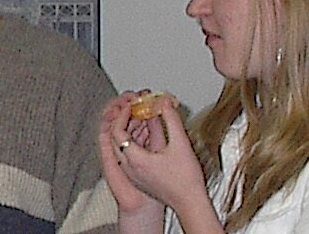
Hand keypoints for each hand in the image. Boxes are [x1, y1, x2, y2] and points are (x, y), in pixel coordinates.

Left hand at [105, 91, 210, 214]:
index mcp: (135, 160)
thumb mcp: (181, 144)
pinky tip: (148, 136)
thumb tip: (165, 103)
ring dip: (129, 132)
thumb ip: (171, 120)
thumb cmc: (186, 181)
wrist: (191, 205)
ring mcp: (133, 175)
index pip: (117, 131)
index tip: (132, 105)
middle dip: (124, 120)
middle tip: (134, 108)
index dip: (122, 115)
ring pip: (122, 148)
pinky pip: (129, 156)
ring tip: (142, 118)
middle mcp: (129, 168)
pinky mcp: (139, 179)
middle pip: (116, 139)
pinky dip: (134, 143)